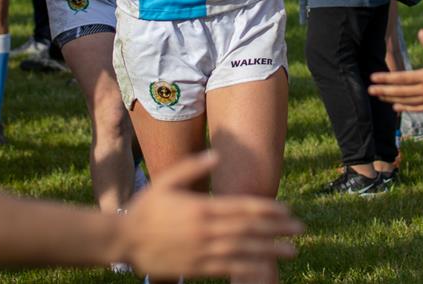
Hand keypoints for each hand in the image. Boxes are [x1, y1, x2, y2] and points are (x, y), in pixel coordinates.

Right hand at [118, 151, 302, 279]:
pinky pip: (227, 268)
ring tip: (291, 251)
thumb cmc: (145, 208)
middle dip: (278, 229)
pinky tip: (263, 267)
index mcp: (203, 207)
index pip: (244, 207)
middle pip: (250, 229)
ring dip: (270, 250)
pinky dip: (247, 267)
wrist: (121, 240)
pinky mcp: (195, 268)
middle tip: (301, 229)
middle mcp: (206, 230)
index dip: (269, 210)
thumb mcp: (167, 180)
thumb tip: (217, 154)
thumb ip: (193, 166)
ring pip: (244, 250)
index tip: (288, 211)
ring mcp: (201, 251)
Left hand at [368, 29, 422, 110]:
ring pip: (407, 101)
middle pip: (400, 92)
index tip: (373, 77)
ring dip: (392, 99)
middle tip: (369, 90)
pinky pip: (418, 108)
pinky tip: (397, 107)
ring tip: (379, 98)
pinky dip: (406, 108)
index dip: (386, 78)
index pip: (402, 78)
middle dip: (383, 91)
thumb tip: (421, 32)